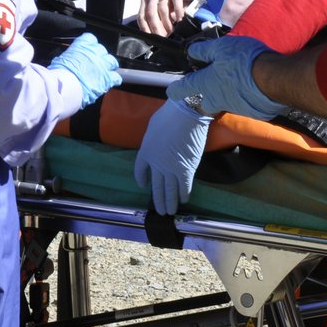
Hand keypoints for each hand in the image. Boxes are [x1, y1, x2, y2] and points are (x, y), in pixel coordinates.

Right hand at [49, 32, 122, 106]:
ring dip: (109, 66)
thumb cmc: (61, 73)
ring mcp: (103, 65)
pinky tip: (109, 82)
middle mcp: (95, 52)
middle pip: (102, 50)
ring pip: (112, 61)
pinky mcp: (108, 78)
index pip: (90, 38)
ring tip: (104, 72)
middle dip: (99, 56)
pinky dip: (114, 79)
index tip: (87, 49)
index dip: (89, 44)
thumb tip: (69, 60)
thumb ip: (70, 57)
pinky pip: (116, 77)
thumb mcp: (61, 59)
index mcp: (82, 45)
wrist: (67, 85)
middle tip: (94, 64)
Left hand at [133, 100, 210, 214]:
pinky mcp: (186, 169)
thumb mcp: (152, 127)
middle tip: (160, 211)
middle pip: (156, 186)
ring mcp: (171, 168)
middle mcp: (156, 163)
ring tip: (170, 212)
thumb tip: (157, 141)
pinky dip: (184, 194)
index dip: (141, 178)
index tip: (144, 185)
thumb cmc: (169, 115)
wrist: (186, 115)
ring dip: (169, 202)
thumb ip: (153, 138)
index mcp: (146, 151)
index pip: (140, 169)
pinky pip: (184, 186)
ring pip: (169, 190)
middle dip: (158, 199)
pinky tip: (183, 200)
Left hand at [136, 0, 204, 35]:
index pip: (142, 15)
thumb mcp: (166, 11)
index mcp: (148, 0)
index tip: (152, 38)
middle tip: (162, 36)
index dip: (146, 28)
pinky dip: (178, 11)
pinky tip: (180, 19)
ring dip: (167, 21)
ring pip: (162, 6)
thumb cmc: (175, 1)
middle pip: (150, 12)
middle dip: (155, 26)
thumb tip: (159, 36)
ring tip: (172, 30)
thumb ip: (161, 21)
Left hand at [167, 36, 290, 119]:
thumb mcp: (221, 48)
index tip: (171, 90)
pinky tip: (252, 86)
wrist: (273, 79)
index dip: (176, 89)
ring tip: (236, 81)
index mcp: (205, 83)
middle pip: (203, 102)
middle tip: (208, 87)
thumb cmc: (243, 60)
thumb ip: (204, 51)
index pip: (183, 88)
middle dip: (203, 97)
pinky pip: (243, 104)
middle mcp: (216, 99)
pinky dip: (244, 96)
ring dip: (227, 94)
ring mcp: (233, 107)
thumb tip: (191, 52)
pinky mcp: (250, 112)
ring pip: (224, 102)